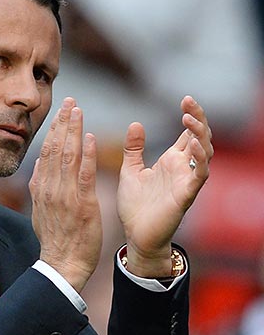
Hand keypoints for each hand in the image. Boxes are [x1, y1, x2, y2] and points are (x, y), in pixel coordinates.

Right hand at [29, 97, 101, 292]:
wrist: (62, 264)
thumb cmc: (54, 239)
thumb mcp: (40, 210)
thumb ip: (38, 186)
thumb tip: (38, 163)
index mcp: (42, 188)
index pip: (48, 152)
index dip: (55, 129)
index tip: (61, 111)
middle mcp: (51, 188)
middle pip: (56, 149)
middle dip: (63, 123)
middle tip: (70, 101)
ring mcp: (65, 196)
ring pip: (68, 157)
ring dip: (73, 131)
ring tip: (77, 111)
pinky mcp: (82, 205)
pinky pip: (83, 176)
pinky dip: (86, 156)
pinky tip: (89, 138)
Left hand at [117, 96, 212, 275]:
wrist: (135, 235)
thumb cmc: (136, 206)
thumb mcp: (130, 170)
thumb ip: (134, 149)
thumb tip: (136, 123)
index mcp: (171, 161)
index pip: (187, 134)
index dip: (191, 116)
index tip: (185, 99)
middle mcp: (183, 168)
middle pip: (200, 138)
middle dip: (198, 119)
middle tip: (189, 102)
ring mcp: (187, 181)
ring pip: (204, 153)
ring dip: (200, 135)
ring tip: (189, 119)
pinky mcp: (186, 195)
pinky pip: (200, 175)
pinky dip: (200, 159)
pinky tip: (194, 146)